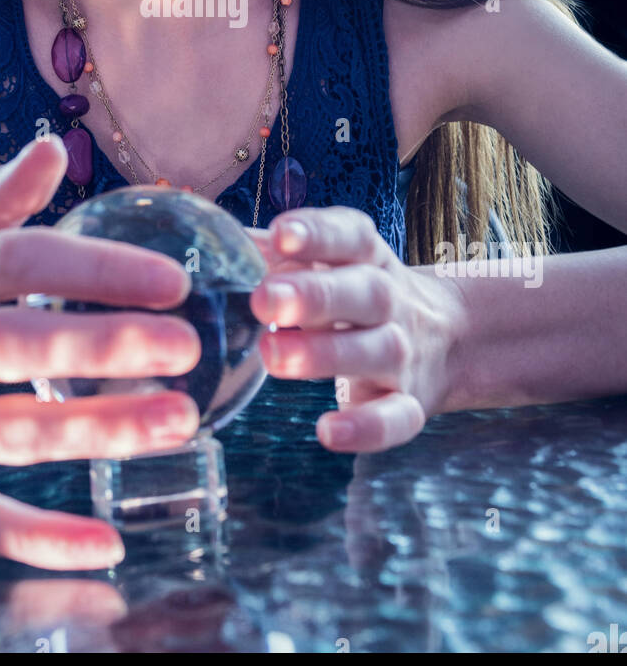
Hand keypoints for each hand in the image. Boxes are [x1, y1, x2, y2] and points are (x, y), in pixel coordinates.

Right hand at [0, 137, 200, 569]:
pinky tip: (107, 542)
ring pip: (1, 432)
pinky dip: (38, 538)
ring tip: (178, 420)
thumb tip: (52, 144)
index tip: (175, 282)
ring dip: (92, 429)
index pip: (14, 262)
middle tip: (185, 348)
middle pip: (4, 344)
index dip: (92, 268)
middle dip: (96, 345)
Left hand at [244, 207, 464, 452]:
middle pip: (364, 292)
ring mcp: (402, 354)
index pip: (351, 236)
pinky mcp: (408, 403)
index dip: (319, 233)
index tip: (282, 235)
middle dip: (315, 295)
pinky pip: (396, 418)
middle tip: (263, 300)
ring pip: (375, 351)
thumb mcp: (329, 264)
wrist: (444, 339)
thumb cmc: (354, 294)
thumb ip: (276, 253)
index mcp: (368, 259)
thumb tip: (221, 240)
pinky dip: (366, 428)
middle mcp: (390, 302)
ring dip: (324, 355)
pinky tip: (327, 431)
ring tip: (273, 356)